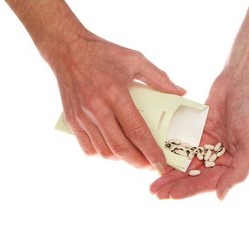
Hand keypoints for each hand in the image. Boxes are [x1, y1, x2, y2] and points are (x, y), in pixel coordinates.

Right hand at [51, 34, 184, 171]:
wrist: (67, 50)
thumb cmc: (103, 53)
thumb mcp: (135, 59)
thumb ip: (159, 78)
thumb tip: (180, 92)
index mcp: (115, 94)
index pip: (137, 131)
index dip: (151, 152)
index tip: (162, 164)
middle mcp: (97, 108)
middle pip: (120, 148)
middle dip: (139, 162)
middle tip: (151, 165)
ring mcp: (82, 117)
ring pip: (104, 151)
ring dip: (122, 159)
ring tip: (134, 156)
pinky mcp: (72, 120)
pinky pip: (88, 148)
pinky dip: (103, 153)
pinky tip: (113, 149)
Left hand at [150, 73, 248, 199]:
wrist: (241, 82)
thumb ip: (237, 173)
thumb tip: (220, 197)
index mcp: (233, 164)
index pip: (208, 182)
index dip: (190, 190)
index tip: (171, 195)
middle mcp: (219, 157)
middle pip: (194, 175)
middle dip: (175, 185)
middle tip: (155, 193)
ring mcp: (207, 144)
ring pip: (185, 162)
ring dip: (170, 173)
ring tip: (152, 183)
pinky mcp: (197, 131)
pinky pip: (181, 145)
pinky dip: (170, 153)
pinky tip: (156, 159)